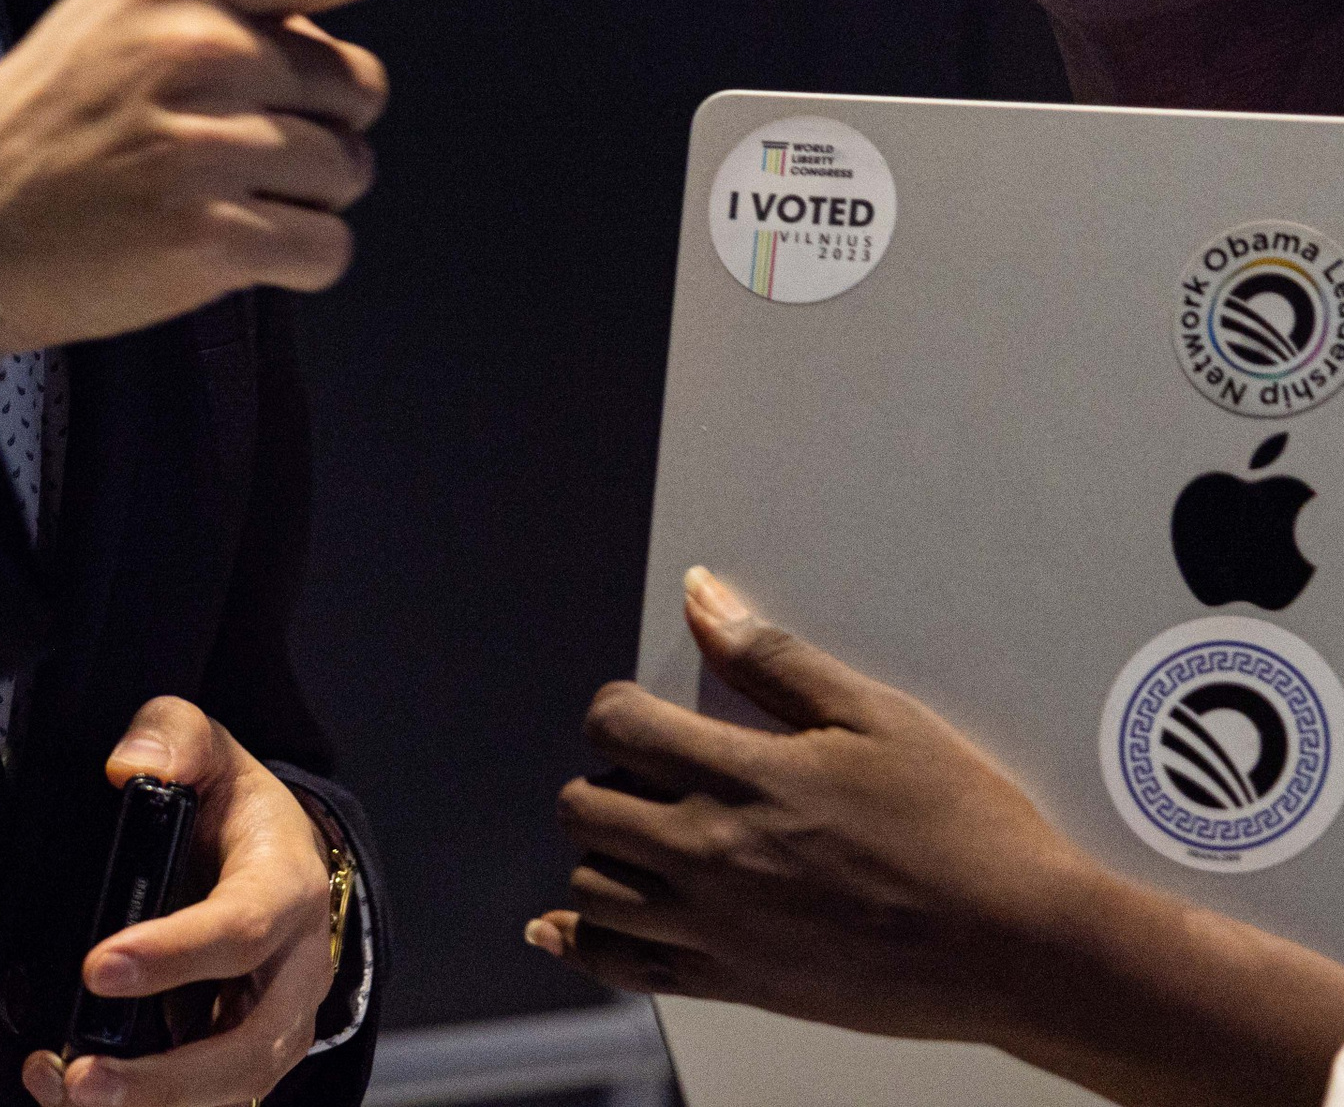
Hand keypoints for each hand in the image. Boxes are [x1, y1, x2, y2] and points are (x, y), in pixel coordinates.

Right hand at [0, 0, 552, 378]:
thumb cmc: (43, 123)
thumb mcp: (115, 20)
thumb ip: (224, 11)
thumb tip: (335, 42)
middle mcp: (197, 50)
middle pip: (357, 87)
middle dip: (318, 123)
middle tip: (223, 143)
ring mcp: (202, 145)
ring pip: (347, 173)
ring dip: (302, 197)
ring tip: (203, 195)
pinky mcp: (206, 237)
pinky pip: (326, 250)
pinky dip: (297, 260)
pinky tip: (221, 251)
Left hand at [22, 697, 338, 1106]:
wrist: (278, 851)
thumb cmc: (236, 806)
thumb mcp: (210, 747)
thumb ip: (170, 736)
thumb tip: (128, 766)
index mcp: (289, 888)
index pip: (241, 930)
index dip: (174, 955)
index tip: (97, 966)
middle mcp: (295, 974)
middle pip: (246, 1048)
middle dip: (165, 1078)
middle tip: (82, 1078)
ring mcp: (275, 1027)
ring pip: (230, 1092)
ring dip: (151, 1106)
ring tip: (67, 1092)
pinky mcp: (244, 1060)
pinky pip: (204, 1100)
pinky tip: (69, 1093)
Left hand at [529, 567, 1086, 1047]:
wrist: (1021, 948)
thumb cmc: (961, 827)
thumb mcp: (873, 713)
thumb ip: (770, 657)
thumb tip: (699, 596)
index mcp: (744, 780)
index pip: (615, 727)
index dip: (618, 709)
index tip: (647, 713)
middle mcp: (714, 857)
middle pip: (584, 809)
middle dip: (600, 778)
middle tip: (646, 775)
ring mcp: (721, 930)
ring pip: (592, 890)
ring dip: (601, 853)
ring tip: (640, 835)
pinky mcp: (740, 985)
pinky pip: (627, 971)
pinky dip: (583, 944)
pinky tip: (561, 926)